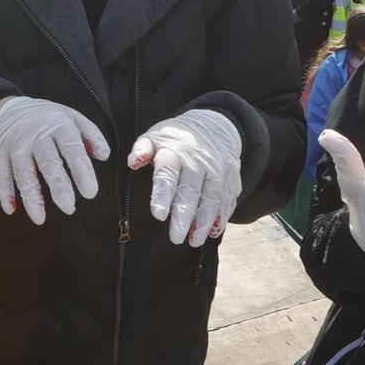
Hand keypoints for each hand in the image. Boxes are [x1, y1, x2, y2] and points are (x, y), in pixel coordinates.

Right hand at [0, 95, 109, 223]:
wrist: (11, 108)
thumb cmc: (48, 118)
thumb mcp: (73, 118)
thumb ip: (91, 135)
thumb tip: (104, 155)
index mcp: (59, 125)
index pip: (71, 148)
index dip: (81, 170)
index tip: (90, 192)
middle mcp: (36, 135)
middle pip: (47, 162)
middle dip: (58, 185)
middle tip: (69, 207)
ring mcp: (16, 145)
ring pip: (23, 172)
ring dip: (31, 196)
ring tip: (40, 218)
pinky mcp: (0, 154)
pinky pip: (1, 174)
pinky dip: (4, 192)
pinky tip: (11, 209)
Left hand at [129, 109, 242, 246]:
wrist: (213, 124)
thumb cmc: (176, 138)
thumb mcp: (155, 136)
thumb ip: (142, 149)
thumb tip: (132, 161)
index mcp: (175, 151)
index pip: (168, 173)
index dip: (163, 194)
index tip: (158, 215)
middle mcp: (198, 160)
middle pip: (192, 189)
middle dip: (184, 214)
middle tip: (175, 237)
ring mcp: (218, 168)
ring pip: (213, 196)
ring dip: (205, 220)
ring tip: (194, 240)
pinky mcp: (231, 176)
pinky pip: (228, 198)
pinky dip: (223, 216)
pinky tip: (214, 232)